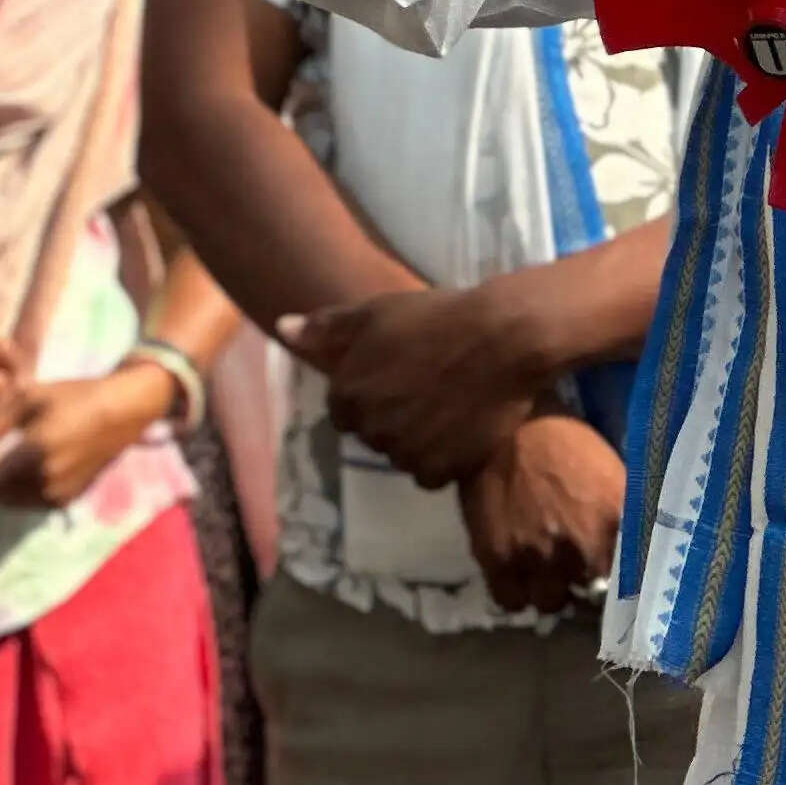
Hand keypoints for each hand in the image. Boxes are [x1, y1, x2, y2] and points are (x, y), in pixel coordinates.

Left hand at [0, 364, 177, 507]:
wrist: (124, 410)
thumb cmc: (74, 395)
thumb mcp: (26, 400)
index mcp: (29, 460)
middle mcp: (40, 488)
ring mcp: (53, 499)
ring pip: (0, 500)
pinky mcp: (63, 501)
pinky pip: (21, 500)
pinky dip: (6, 484)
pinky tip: (6, 459)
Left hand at [279, 282, 542, 488]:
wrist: (504, 337)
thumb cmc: (437, 317)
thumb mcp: (377, 311)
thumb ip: (326, 327)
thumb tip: (282, 329)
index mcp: (348, 394)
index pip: (344, 410)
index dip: (370, 392)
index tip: (397, 375)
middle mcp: (370, 429)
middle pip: (373, 433)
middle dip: (391, 416)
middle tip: (424, 387)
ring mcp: (405, 453)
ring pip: (400, 455)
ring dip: (415, 439)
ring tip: (445, 406)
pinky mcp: (441, 470)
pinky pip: (430, 473)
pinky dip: (441, 457)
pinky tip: (459, 427)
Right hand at [461, 412, 622, 613]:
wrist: (507, 423)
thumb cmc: (563, 438)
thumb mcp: (609, 471)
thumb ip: (623, 514)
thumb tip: (633, 544)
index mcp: (615, 521)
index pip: (633, 575)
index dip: (623, 578)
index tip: (614, 573)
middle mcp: (581, 548)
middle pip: (591, 595)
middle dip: (584, 581)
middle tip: (575, 566)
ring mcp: (538, 558)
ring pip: (551, 603)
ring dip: (550, 590)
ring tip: (544, 571)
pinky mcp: (497, 560)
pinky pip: (511, 601)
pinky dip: (515, 593)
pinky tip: (517, 576)